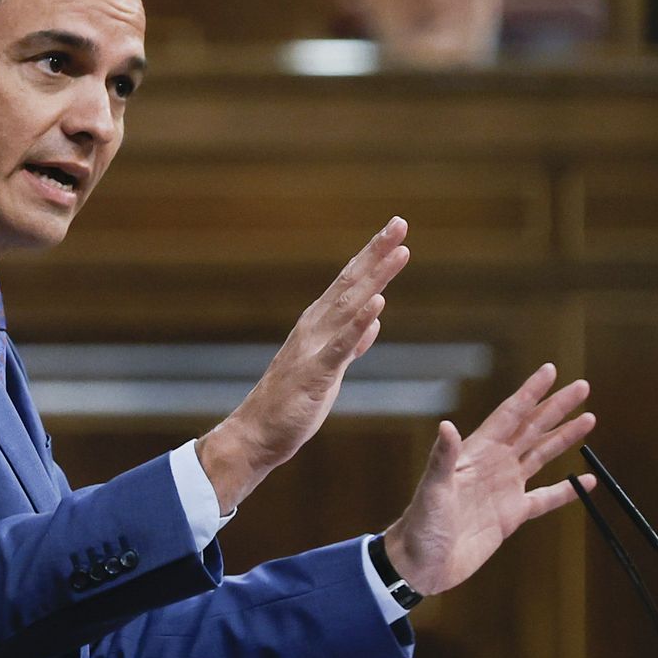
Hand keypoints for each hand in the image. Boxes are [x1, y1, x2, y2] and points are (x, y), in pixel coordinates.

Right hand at [197, 216, 409, 511]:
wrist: (257, 434)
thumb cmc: (291, 403)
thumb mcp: (330, 369)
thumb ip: (352, 343)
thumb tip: (373, 319)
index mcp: (319, 325)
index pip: (351, 284)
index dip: (373, 257)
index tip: (395, 232)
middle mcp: (315, 328)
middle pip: (352, 283)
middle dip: (377, 252)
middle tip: (400, 223)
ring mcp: (314, 348)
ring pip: (350, 306)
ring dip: (375, 277)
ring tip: (399, 252)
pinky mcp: (316, 374)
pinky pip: (341, 347)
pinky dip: (358, 324)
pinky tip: (376, 305)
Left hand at [384, 364, 595, 595]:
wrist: (422, 564)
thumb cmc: (421, 525)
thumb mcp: (433, 490)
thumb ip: (443, 459)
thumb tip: (448, 426)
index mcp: (476, 453)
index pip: (510, 415)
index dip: (530, 393)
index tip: (550, 371)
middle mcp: (494, 465)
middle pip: (532, 429)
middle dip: (556, 408)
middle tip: (582, 386)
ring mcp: (504, 489)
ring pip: (541, 456)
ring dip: (564, 438)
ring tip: (589, 419)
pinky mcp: (511, 515)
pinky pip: (545, 498)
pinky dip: (566, 490)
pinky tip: (586, 481)